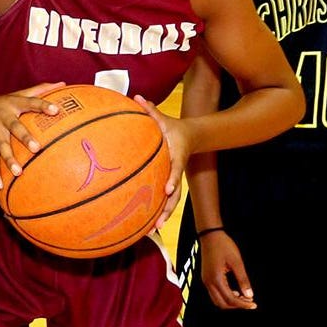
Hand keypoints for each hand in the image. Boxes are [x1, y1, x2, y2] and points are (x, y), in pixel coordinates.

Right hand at [0, 82, 66, 189]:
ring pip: (1, 146)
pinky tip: (0, 186)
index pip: (30, 102)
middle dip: (24, 138)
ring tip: (18, 172)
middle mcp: (3, 117)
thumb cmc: (1, 103)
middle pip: (14, 127)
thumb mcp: (17, 94)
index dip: (42, 106)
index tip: (56, 110)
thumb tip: (62, 84)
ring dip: (9, 159)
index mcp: (13, 104)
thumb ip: (39, 90)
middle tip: (35, 148)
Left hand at [133, 94, 191, 226]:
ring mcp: (174, 179)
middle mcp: (176, 171)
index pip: (176, 169)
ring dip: (164, 215)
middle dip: (168, 208)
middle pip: (176, 194)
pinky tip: (147, 224)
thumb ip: (151, 110)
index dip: (173, 178)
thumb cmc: (172, 127)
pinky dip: (158, 210)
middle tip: (159, 222)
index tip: (168, 189)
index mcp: (176, 157)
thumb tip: (137, 97)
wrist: (189, 136)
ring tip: (154, 229)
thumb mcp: (163, 119)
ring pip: (172, 201)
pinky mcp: (169, 183)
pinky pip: (164, 199)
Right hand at [198, 230, 255, 309]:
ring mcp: (206, 280)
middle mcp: (208, 282)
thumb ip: (243, 280)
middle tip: (249, 302)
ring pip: (217, 300)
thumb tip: (249, 294)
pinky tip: (235, 292)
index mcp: (216, 279)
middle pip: (222, 304)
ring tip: (243, 297)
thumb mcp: (237, 262)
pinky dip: (225, 296)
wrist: (210, 236)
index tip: (253, 304)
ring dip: (230, 302)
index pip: (230, 299)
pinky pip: (214, 293)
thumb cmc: (222, 245)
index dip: (243, 304)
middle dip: (236, 306)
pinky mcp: (206, 278)